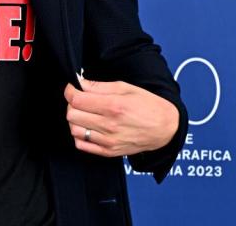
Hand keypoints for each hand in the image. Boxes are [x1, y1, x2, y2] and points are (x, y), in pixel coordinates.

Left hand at [63, 78, 177, 157]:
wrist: (165, 128)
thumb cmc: (148, 105)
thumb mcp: (125, 88)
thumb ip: (99, 86)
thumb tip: (80, 82)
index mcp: (113, 106)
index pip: (76, 99)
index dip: (70, 91)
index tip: (73, 88)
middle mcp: (109, 125)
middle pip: (72, 115)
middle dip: (72, 104)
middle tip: (81, 100)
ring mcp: (108, 141)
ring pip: (74, 130)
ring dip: (75, 120)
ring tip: (85, 113)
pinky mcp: (108, 152)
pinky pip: (81, 145)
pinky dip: (79, 135)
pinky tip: (88, 127)